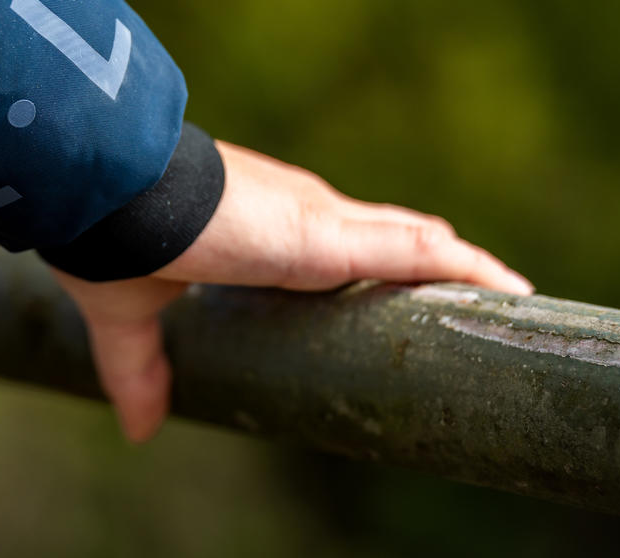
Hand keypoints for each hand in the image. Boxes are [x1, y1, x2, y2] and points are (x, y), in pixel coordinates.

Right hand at [53, 140, 533, 442]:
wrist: (108, 190)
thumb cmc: (113, 236)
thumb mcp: (132, 315)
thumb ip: (141, 370)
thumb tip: (140, 430)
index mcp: (264, 228)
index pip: (342, 241)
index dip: (379, 264)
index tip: (408, 295)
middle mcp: (304, 211)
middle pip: (391, 237)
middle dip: (431, 269)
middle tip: (472, 306)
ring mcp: (321, 219)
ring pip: (415, 243)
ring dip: (462, 271)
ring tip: (511, 300)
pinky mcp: (326, 234)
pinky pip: (419, 249)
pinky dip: (467, 268)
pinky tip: (510, 288)